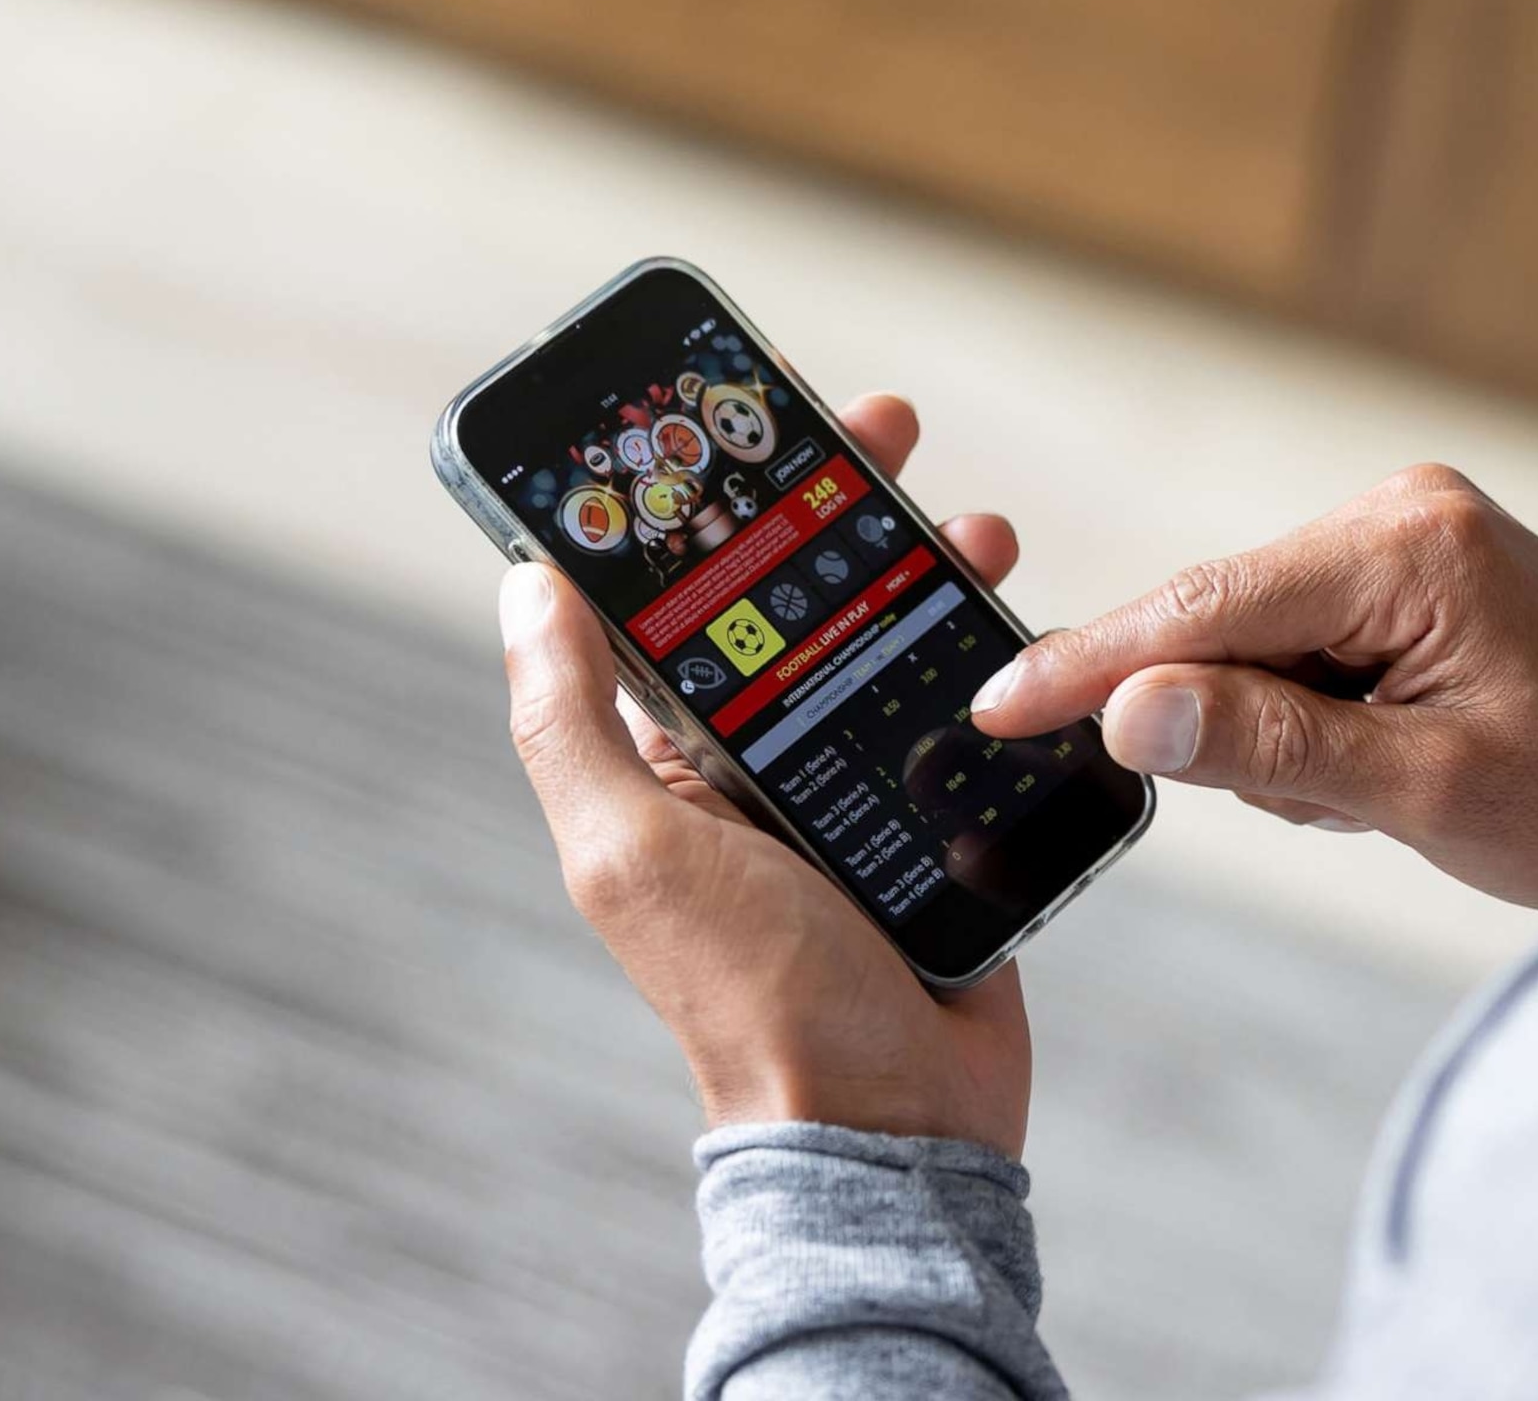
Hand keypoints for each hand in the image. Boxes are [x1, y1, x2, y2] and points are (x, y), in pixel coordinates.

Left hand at [498, 393, 1031, 1153]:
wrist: (893, 1123)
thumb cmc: (753, 998)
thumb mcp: (631, 851)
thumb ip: (570, 724)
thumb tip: (521, 583)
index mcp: (672, 757)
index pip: (683, 594)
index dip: (710, 497)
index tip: (747, 414)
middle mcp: (760, 759)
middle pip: (796, 593)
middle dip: (836, 499)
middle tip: (886, 427)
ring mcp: (855, 786)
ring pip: (887, 634)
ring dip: (923, 559)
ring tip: (971, 518)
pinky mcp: (940, 817)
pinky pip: (963, 702)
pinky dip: (989, 645)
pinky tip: (1015, 606)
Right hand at [970, 466, 1537, 908]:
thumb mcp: (1428, 790)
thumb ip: (1272, 748)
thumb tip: (1132, 711)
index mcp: (1408, 546)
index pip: (1207, 601)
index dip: (1093, 661)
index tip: (996, 705)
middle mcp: (1399, 514)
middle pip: (1222, 620)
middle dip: (1235, 726)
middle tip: (1341, 798)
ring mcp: (1405, 539)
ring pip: (1255, 646)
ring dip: (1286, 738)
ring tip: (1388, 788)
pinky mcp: (1409, 575)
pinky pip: (1302, 651)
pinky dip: (1315, 723)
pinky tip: (1389, 763)